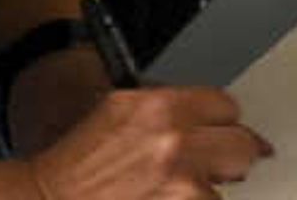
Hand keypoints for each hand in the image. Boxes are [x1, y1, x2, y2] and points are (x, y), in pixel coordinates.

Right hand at [26, 84, 271, 197]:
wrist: (52, 199)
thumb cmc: (77, 162)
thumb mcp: (118, 108)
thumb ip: (167, 106)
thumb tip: (203, 114)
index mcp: (161, 106)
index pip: (226, 107)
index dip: (222, 120)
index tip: (223, 130)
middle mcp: (176, 143)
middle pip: (244, 148)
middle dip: (233, 155)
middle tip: (223, 163)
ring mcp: (180, 187)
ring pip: (224, 190)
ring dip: (205, 191)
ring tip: (173, 190)